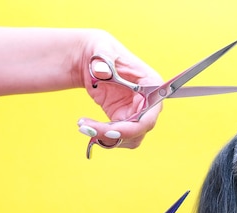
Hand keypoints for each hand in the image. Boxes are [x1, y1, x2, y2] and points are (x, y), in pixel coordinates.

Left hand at [77, 30, 163, 149]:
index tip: (109, 131)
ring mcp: (137, 113)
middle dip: (114, 134)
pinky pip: (119, 136)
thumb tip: (101, 71)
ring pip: (129, 138)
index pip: (149, 116)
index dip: (132, 128)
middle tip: (88, 129)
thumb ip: (103, 61)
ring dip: (107, 137)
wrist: (91, 59)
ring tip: (84, 126)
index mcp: (152, 85)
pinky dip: (103, 136)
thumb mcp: (102, 51)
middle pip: (139, 131)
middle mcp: (149, 103)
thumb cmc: (101, 51)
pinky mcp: (124, 119)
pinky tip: (87, 126)